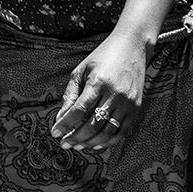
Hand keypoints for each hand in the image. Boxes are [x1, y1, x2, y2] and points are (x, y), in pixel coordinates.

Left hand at [51, 30, 149, 149]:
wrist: (133, 45)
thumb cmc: (104, 56)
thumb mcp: (81, 70)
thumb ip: (70, 95)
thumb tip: (61, 118)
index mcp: (98, 83)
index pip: (78, 111)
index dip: (65, 125)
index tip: (55, 133)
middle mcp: (115, 94)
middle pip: (92, 125)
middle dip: (75, 137)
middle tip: (64, 143)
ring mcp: (128, 101)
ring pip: (108, 131)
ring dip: (91, 142)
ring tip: (78, 145)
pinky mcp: (137, 105)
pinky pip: (124, 130)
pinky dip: (110, 140)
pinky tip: (98, 144)